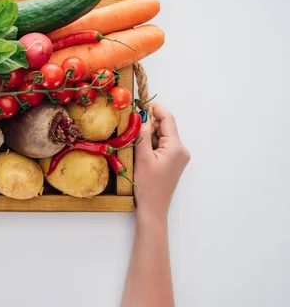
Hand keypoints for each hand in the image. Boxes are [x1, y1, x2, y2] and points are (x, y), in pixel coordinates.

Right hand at [134, 102, 189, 220]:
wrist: (153, 209)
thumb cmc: (147, 185)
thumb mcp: (141, 157)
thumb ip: (142, 134)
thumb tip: (140, 115)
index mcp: (176, 147)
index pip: (168, 119)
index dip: (155, 108)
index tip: (140, 103)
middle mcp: (181, 150)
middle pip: (165, 127)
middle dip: (149, 123)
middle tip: (131, 124)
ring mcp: (179, 156)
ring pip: (163, 136)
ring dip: (149, 135)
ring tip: (134, 142)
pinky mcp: (173, 162)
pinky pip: (162, 145)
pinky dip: (151, 143)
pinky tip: (141, 151)